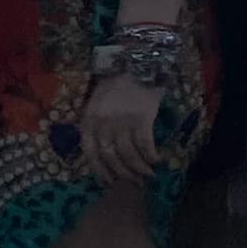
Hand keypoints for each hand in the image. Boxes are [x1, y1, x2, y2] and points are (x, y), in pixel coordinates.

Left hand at [81, 71, 164, 189]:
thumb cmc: (117, 85)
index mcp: (89, 119)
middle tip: (134, 183)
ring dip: (139, 169)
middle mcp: (103, 123)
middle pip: (111, 157)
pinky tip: (157, 160)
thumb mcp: (97, 103)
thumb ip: (96, 125)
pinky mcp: (142, 117)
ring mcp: (122, 120)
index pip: (90, 152)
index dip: (99, 170)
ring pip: (129, 154)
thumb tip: (104, 153)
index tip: (108, 182)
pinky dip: (151, 156)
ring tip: (148, 176)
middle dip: (123, 174)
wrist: (138, 63)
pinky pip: (145, 144)